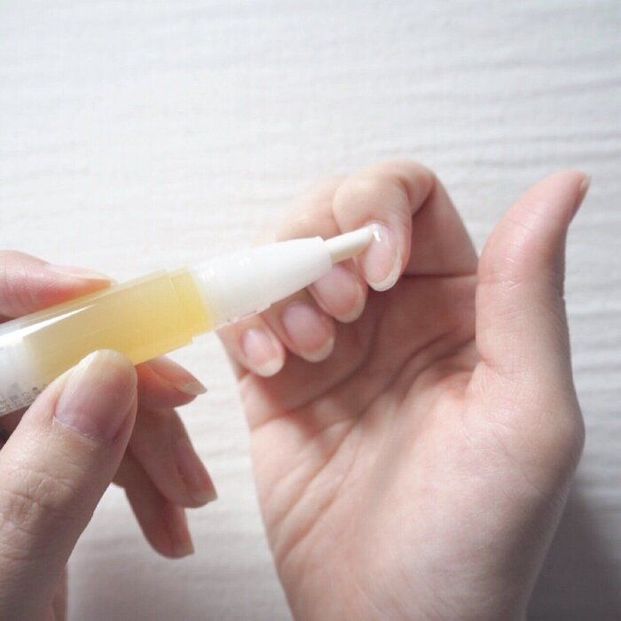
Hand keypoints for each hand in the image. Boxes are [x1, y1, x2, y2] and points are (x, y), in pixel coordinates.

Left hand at [0, 255, 215, 619]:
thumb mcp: (0, 577)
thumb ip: (44, 480)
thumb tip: (109, 372)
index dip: (34, 289)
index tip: (105, 298)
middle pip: (57, 354)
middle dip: (134, 391)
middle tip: (182, 424)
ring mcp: (12, 435)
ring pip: (94, 392)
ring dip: (154, 440)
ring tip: (188, 500)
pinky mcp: (44, 458)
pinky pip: (104, 433)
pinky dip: (146, 469)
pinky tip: (169, 513)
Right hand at [220, 162, 587, 619]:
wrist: (389, 620)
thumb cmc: (472, 535)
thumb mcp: (525, 413)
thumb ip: (528, 293)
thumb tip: (562, 187)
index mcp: (460, 304)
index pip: (410, 198)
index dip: (380, 207)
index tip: (375, 270)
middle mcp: (392, 313)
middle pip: (336, 212)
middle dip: (321, 245)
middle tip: (335, 313)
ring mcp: (330, 343)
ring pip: (284, 255)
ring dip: (281, 284)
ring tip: (302, 348)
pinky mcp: (276, 379)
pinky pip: (243, 312)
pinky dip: (243, 319)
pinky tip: (268, 364)